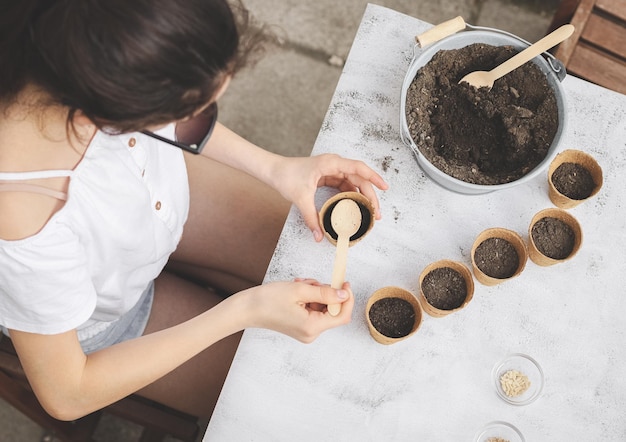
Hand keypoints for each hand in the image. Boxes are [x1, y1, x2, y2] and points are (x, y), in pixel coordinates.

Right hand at [240, 279, 354, 342]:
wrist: (247, 309)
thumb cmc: (268, 300)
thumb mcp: (300, 291)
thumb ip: (325, 292)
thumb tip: (344, 294)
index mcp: (312, 327)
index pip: (342, 315)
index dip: (347, 298)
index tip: (344, 283)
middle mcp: (311, 333)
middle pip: (331, 310)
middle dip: (325, 292)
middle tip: (310, 282)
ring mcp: (305, 331)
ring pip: (322, 308)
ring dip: (315, 293)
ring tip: (299, 285)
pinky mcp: (300, 327)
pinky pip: (313, 310)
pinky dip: (308, 298)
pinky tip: (296, 291)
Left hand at [269, 154, 388, 241]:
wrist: (274, 170)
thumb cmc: (286, 176)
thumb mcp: (300, 198)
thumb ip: (311, 217)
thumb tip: (318, 235)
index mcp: (331, 163)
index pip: (358, 169)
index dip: (374, 178)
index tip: (385, 187)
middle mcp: (334, 165)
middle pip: (359, 178)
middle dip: (370, 195)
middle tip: (376, 213)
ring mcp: (332, 170)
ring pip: (354, 183)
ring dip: (362, 197)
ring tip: (370, 213)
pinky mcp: (328, 177)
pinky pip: (345, 186)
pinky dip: (352, 196)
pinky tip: (356, 207)